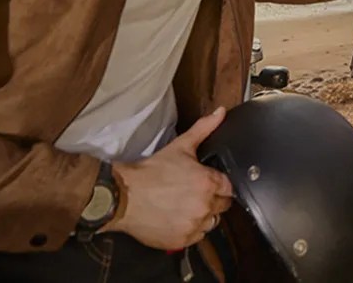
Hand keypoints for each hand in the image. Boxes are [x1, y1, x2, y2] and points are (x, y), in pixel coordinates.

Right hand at [102, 107, 233, 250]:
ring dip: (202, 215)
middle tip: (190, 193)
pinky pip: (196, 236)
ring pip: (211, 222)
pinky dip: (188, 229)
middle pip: (222, 206)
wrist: (124, 196)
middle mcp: (205, 206)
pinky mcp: (184, 240)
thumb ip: (204, 129)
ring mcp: (194, 225)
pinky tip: (174, 217)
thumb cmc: (149, 172)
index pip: (229, 188)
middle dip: (211, 199)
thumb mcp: (179, 147)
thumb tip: (220, 113)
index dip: (217, 184)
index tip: (204, 183)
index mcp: (208, 182)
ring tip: (181, 206)